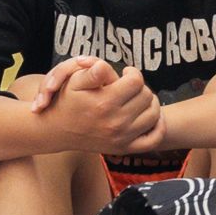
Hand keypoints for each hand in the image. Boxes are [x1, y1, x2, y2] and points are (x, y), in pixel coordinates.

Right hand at [27, 56, 165, 153]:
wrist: (57, 130)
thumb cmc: (67, 102)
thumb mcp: (74, 81)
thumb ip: (93, 71)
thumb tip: (106, 65)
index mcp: (104, 103)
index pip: (136, 81)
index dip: (132, 72)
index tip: (125, 73)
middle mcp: (116, 122)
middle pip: (147, 96)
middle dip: (140, 87)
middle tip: (129, 86)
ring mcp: (122, 138)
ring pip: (154, 114)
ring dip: (149, 103)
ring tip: (137, 98)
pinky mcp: (124, 149)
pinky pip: (154, 139)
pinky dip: (158, 127)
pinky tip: (150, 116)